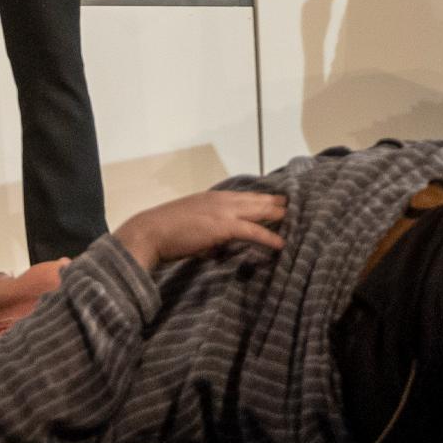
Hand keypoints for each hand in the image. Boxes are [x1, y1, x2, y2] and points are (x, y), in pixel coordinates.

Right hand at [115, 190, 286, 270]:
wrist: (151, 232)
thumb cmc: (165, 232)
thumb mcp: (189, 225)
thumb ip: (205, 232)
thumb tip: (215, 246)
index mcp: (210, 198)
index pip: (241, 195)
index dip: (257, 197)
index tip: (271, 198)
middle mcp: (220, 200)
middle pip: (254, 199)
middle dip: (272, 201)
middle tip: (289, 201)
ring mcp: (223, 211)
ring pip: (257, 211)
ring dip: (276, 213)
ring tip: (292, 216)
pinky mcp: (223, 226)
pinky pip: (252, 231)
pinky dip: (268, 236)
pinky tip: (280, 243)